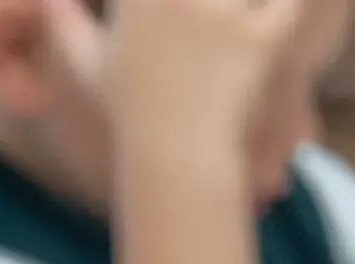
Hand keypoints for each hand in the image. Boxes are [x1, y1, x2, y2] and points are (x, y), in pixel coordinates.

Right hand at [46, 0, 304, 144]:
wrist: (175, 157)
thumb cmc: (132, 112)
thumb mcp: (90, 70)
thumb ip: (66, 28)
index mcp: (135, 2)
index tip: (171, 7)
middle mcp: (178, 2)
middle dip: (210, 1)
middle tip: (208, 16)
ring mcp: (223, 18)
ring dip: (244, 3)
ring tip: (231, 20)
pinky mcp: (263, 39)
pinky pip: (288, 4)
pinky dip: (286, 6)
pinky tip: (273, 17)